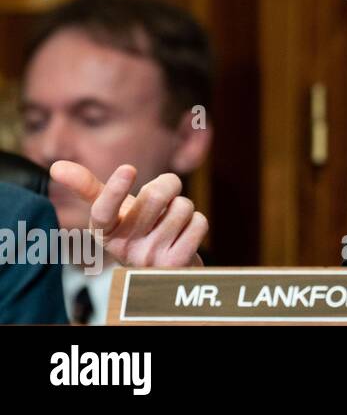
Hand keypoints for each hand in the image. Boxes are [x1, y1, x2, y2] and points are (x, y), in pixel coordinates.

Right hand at [49, 161, 206, 267]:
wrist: (163, 270)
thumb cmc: (136, 231)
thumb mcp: (114, 212)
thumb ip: (89, 188)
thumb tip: (56, 166)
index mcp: (105, 232)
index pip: (103, 212)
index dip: (115, 190)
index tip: (128, 168)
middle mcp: (124, 249)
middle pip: (156, 195)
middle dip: (169, 184)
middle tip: (166, 193)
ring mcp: (150, 259)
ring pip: (183, 207)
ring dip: (184, 208)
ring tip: (171, 224)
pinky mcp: (177, 264)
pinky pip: (199, 223)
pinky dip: (197, 223)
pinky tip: (184, 236)